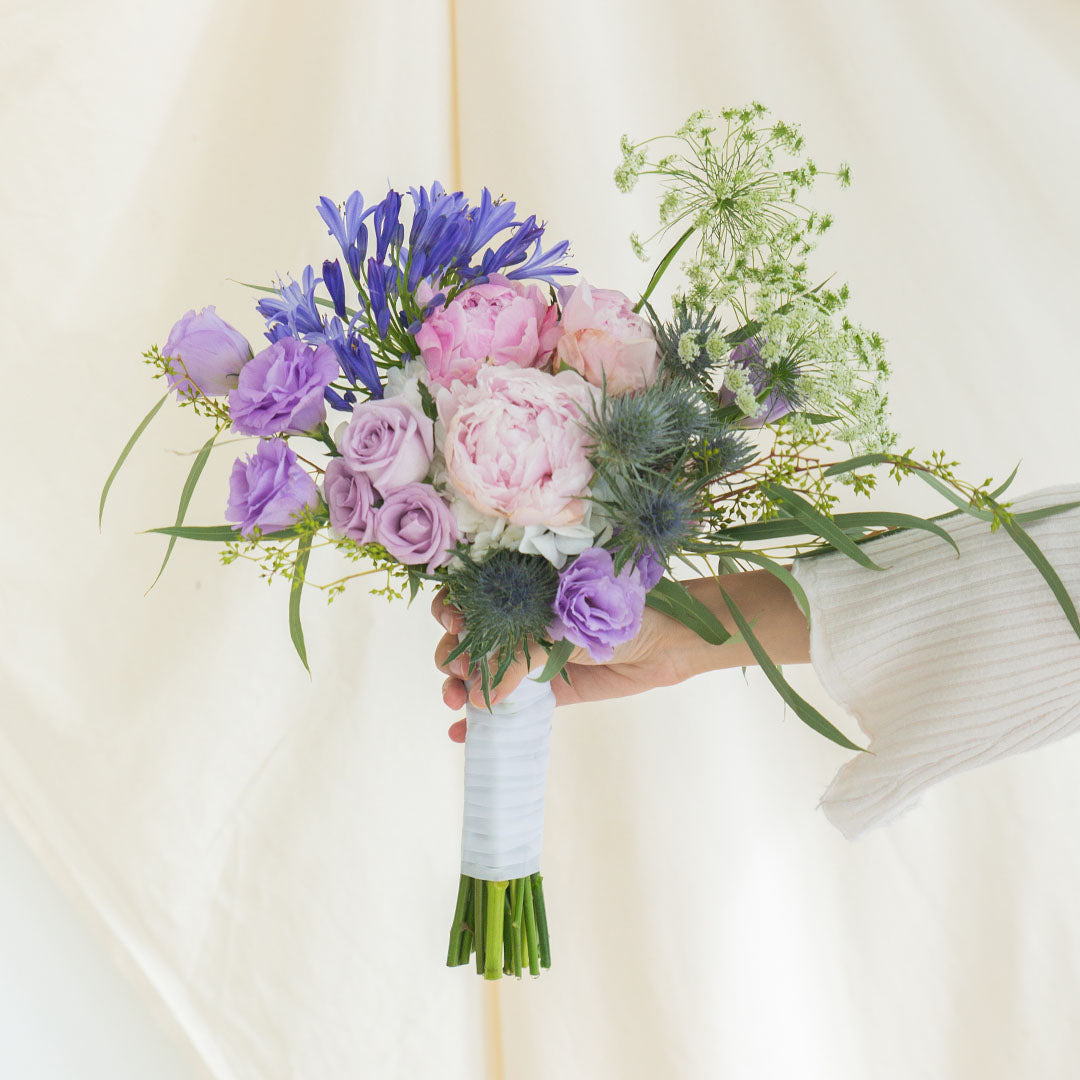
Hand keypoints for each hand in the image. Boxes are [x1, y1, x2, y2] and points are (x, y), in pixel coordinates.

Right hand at [431, 586, 702, 741]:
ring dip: (458, 687)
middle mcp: (523, 622)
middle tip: (461, 671)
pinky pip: (509, 706)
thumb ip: (520, 658)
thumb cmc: (620, 610)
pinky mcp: (549, 691)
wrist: (670, 639)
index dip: (452, 609)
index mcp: (523, 589)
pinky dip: (482, 720)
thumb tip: (480, 695)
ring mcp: (533, 658)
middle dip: (452, 654)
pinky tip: (461, 733)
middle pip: (468, 637)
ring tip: (456, 702)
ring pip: (481, 672)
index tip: (455, 625)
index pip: (470, 595)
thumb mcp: (563, 627)